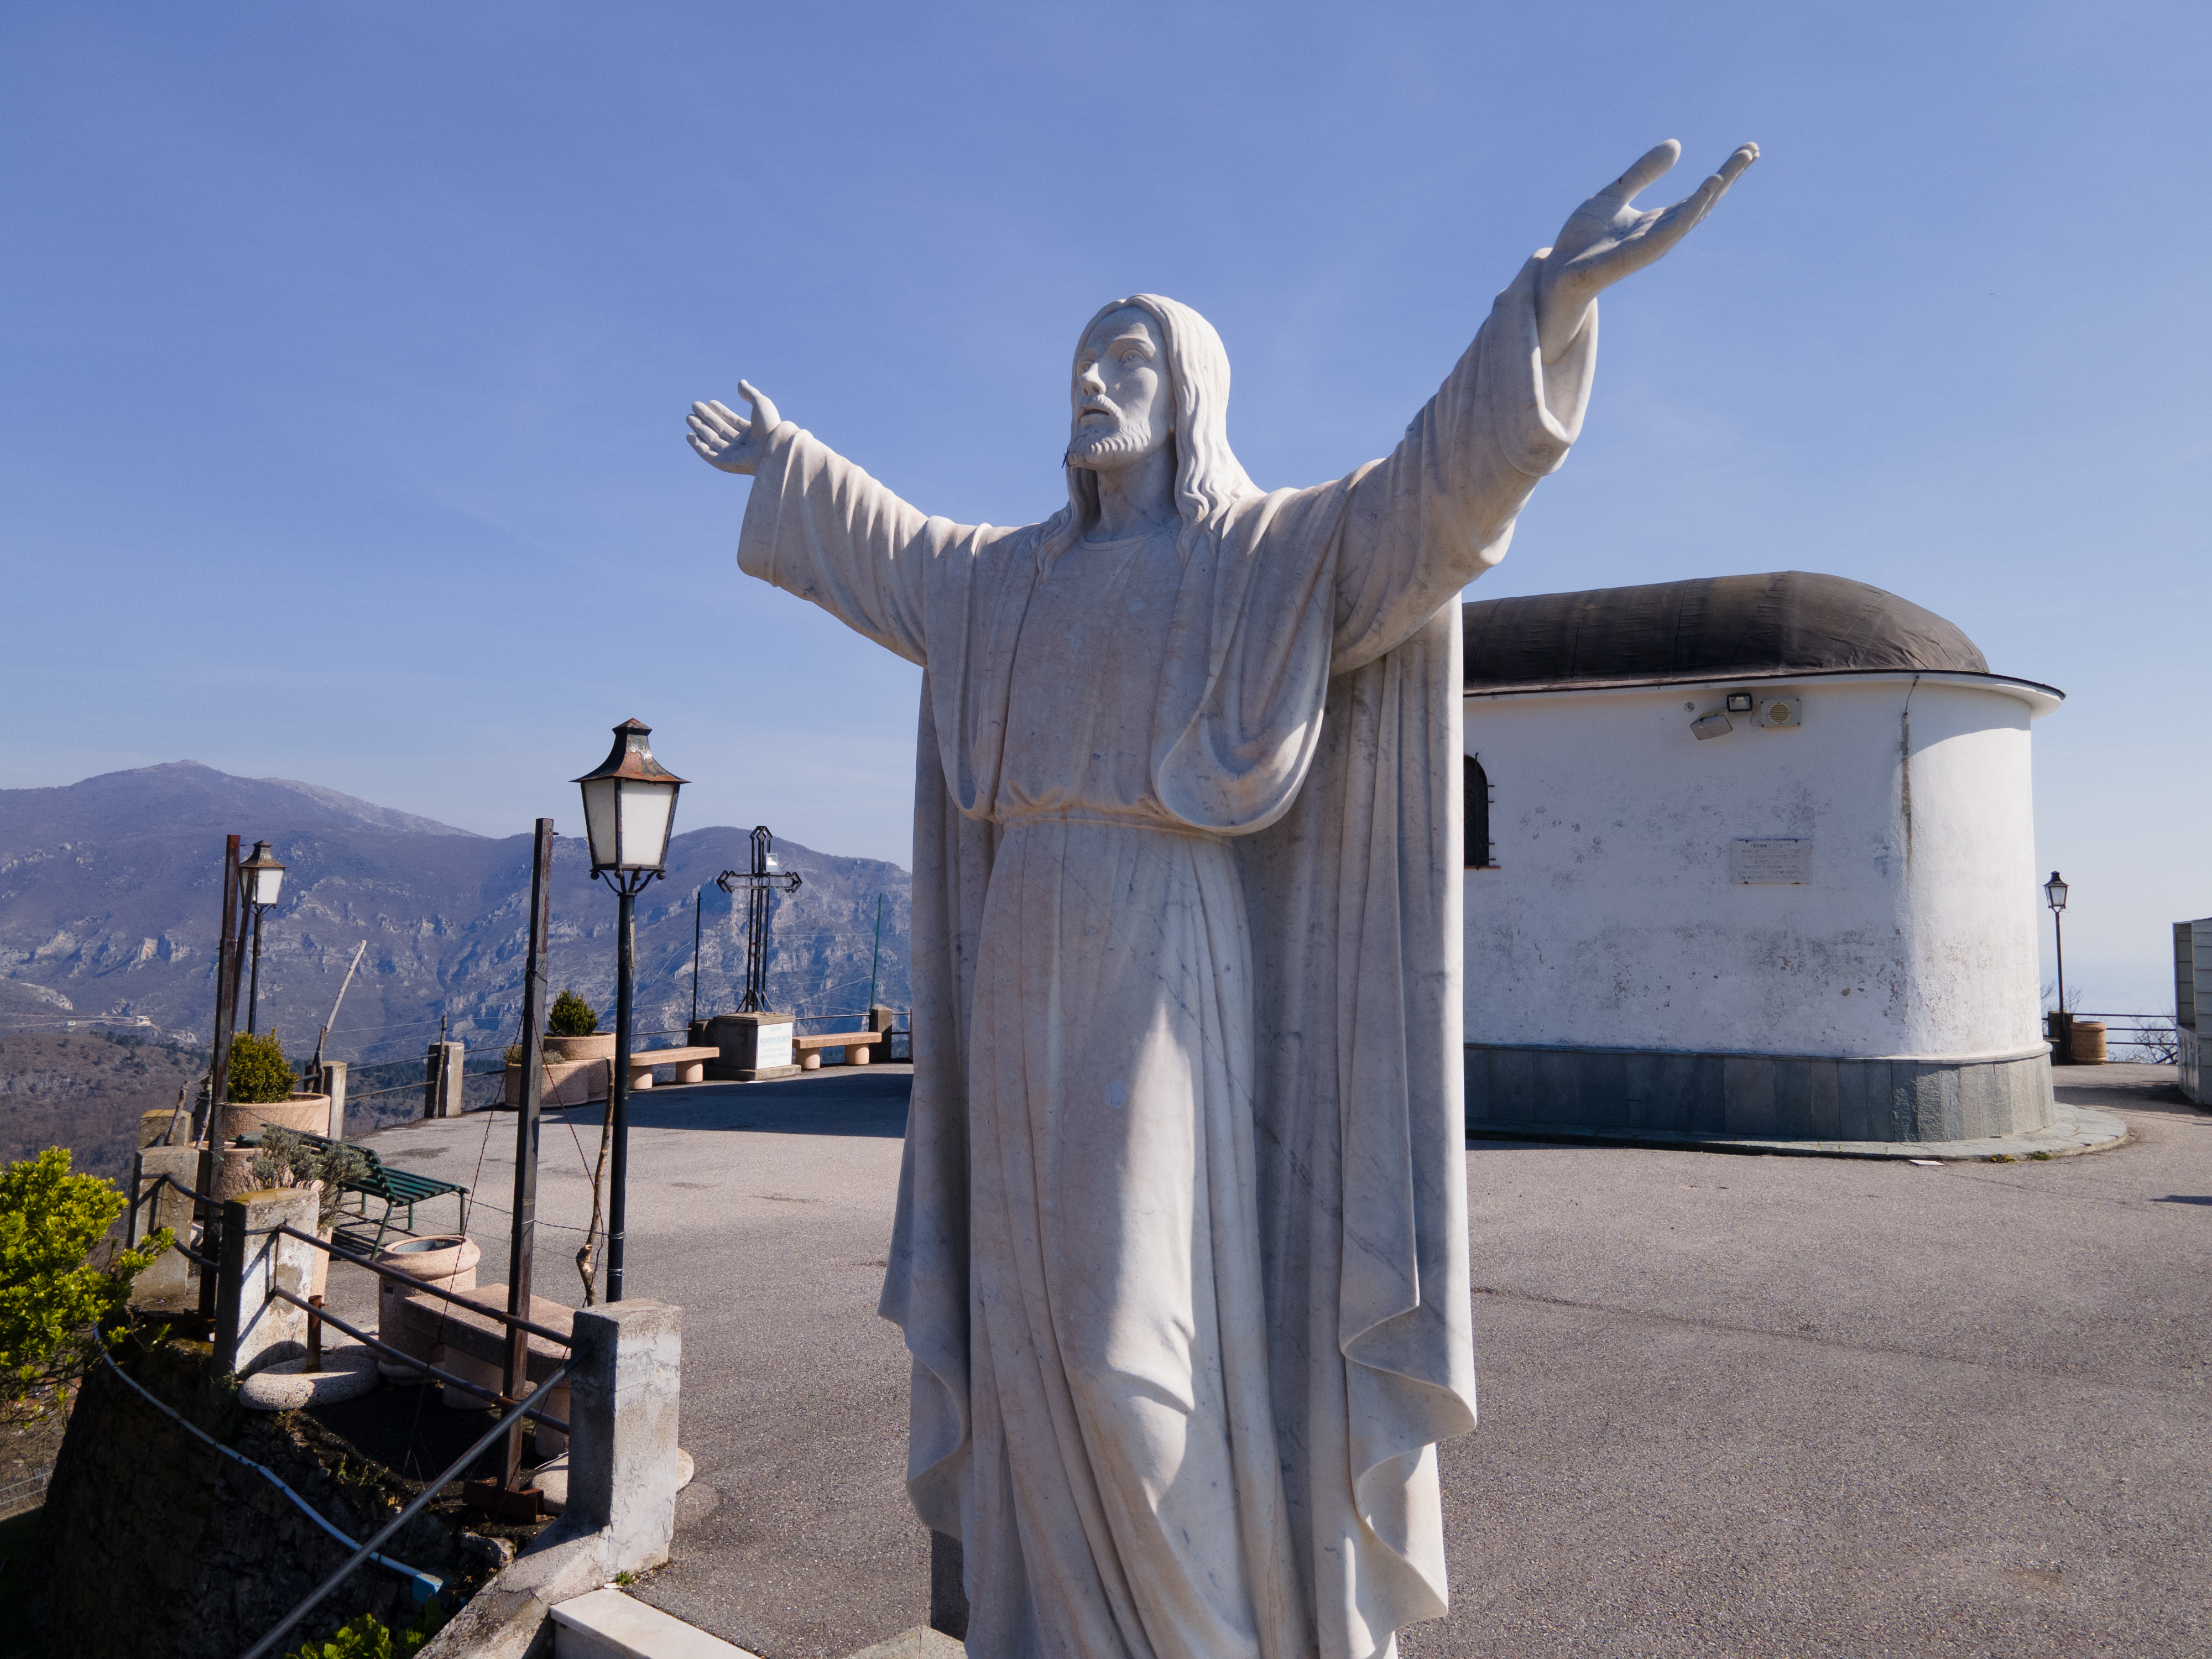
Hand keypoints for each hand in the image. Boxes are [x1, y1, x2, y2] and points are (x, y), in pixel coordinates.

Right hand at [686, 381, 780, 474]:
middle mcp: (742, 444)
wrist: (773, 448)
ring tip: (689, 417)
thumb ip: (750, 393)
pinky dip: (698, 446)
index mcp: (752, 432)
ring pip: (712, 439)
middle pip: (720, 429)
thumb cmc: (771, 427)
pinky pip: (708, 454)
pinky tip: (689, 435)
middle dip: (706, 418)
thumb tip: (741, 382)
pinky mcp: (725, 464)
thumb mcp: (761, 404)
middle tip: (694, 407)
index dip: (720, 411)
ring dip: (700, 428)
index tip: (709, 402)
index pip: (732, 420)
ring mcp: (733, 454)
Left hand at [1535, 140, 1757, 360]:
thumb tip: (1677, 145)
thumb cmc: (1583, 241)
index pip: (1698, 196)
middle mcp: (1661, 234)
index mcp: (1658, 222)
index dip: (1723, 174)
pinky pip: (1671, 229)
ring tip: (1737, 163)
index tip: (1747, 151)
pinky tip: (1709, 186)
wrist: (1556, 271)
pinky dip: (1692, 208)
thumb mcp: (1614, 195)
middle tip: (1753, 150)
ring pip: (1693, 214)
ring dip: (1716, 189)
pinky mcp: (1637, 254)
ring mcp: (1652, 245)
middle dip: (1729, 177)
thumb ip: (1642, 172)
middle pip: (1704, 203)